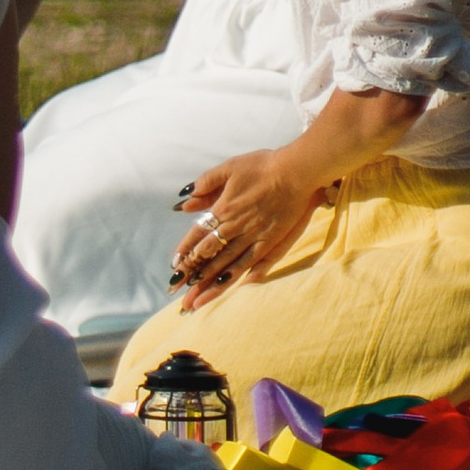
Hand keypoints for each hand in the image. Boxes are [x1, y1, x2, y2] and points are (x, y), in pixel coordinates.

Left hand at [168, 147, 322, 304]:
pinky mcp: (272, 242)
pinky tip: (231, 289)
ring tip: (198, 303)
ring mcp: (255, 237)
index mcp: (223, 209)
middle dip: (193, 276)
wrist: (295, 171)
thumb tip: (185, 202)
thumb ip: (206, 184)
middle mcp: (236, 227)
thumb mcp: (229, 168)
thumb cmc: (262, 166)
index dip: (185, 253)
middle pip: (210, 256)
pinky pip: (254, 264)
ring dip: (212, 284)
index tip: (174, 269)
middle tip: (179, 295)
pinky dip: (241, 277)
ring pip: (229, 265)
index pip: (198, 235)